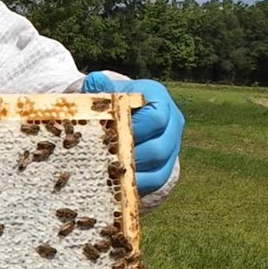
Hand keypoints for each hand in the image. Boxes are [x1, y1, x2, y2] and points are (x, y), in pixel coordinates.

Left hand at [81, 72, 183, 196]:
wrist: (116, 116)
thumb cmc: (108, 103)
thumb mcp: (102, 93)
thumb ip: (99, 90)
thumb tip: (94, 82)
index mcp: (157, 97)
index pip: (155, 118)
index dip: (134, 130)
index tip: (111, 136)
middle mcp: (172, 121)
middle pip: (160, 147)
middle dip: (132, 156)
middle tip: (108, 162)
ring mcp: (172, 145)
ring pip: (160, 168)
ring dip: (134, 174)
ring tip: (110, 175)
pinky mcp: (166, 166)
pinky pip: (157, 181)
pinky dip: (137, 185)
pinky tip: (118, 186)